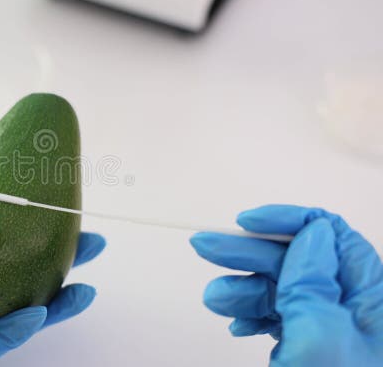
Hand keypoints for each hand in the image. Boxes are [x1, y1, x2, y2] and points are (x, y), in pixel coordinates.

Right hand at [190, 205, 382, 365]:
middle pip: (296, 261)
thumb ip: (313, 285)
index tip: (244, 223)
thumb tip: (312, 233)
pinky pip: (278, 317)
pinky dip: (251, 315)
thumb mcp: (318, 339)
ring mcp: (330, 331)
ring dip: (241, 288)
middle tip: (204, 247)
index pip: (332, 237)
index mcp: (369, 302)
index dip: (287, 222)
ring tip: (214, 300)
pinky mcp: (310, 350)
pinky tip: (236, 324)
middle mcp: (352, 311)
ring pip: (281, 290)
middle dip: (248, 254)